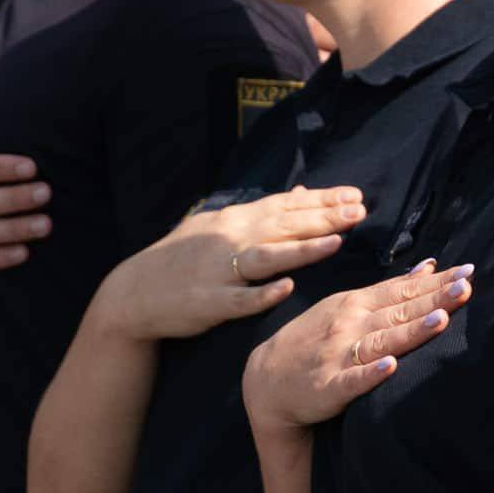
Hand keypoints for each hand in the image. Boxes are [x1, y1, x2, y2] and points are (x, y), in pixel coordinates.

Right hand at [94, 186, 365, 342]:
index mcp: (235, 220)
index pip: (285, 205)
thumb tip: (300, 191)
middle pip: (284, 226)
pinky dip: (262, 293)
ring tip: (336, 242)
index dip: (321, 200)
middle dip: (323, 218)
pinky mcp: (210, 302)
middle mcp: (229, 239)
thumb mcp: (217, 225)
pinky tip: (287, 287)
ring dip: (301, 249)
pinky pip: (240, 298)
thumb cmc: (182, 258)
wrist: (134, 293)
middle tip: (359, 212)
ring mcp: (219, 270)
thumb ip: (262, 211)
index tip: (355, 195)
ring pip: (267, 257)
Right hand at [243, 262, 473, 431]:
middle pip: (399, 311)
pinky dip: (371, 373)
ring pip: (381, 340)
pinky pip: (353, 380)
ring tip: (441, 320)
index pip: (402, 289)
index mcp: (356, 303)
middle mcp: (350, 324)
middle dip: (433, 299)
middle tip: (466, 287)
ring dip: (411, 330)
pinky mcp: (329, 386)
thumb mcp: (347, 305)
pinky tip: (391, 367)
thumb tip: (429, 268)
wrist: (266, 381)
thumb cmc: (315, 339)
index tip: (467, 271)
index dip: (435, 282)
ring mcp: (339, 355)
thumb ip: (389, 290)